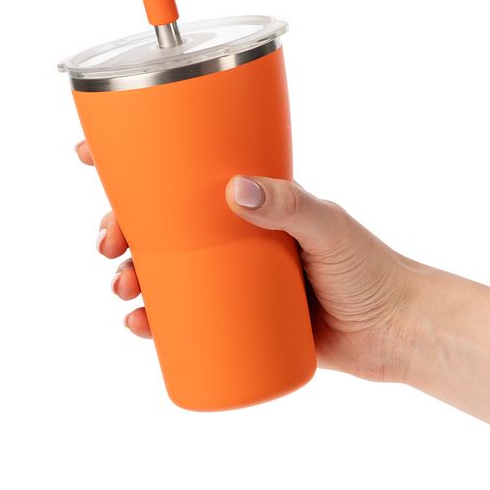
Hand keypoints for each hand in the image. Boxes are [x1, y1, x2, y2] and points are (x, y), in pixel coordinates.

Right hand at [74, 139, 428, 381]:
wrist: (397, 331)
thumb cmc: (370, 268)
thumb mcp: (329, 226)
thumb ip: (289, 204)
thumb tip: (236, 188)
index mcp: (250, 201)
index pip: (184, 171)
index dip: (133, 163)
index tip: (91, 157)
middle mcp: (234, 235)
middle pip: (160, 224)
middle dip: (122, 229)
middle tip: (108, 244)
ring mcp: (233, 278)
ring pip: (165, 271)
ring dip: (130, 275)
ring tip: (124, 291)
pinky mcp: (237, 319)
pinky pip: (184, 317)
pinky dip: (154, 320)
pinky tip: (139, 326)